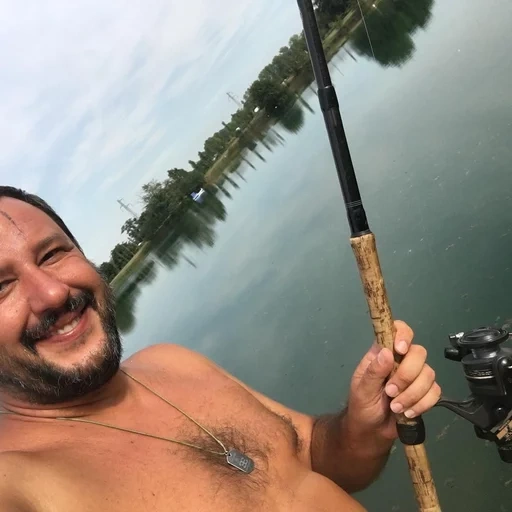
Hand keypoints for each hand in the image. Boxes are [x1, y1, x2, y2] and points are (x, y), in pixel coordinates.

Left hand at [346, 321, 440, 440]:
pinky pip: (435, 392)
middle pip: (419, 353)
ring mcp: (415, 376)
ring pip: (429, 373)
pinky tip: (408, 412)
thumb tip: (386, 352)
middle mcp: (401, 360)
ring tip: (395, 407)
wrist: (372, 431)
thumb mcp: (362, 389)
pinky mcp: (425, 393)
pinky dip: (422, 404)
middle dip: (407, 375)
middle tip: (390, 392)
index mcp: (382, 353)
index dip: (403, 335)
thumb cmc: (362, 405)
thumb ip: (373, 372)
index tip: (400, 350)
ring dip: (413, 394)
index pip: (398, 330)